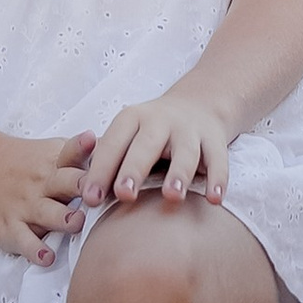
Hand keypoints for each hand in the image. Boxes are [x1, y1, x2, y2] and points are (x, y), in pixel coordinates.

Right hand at [0, 129, 94, 266]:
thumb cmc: (26, 162)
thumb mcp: (52, 151)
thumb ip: (83, 157)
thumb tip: (125, 152)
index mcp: (54, 161)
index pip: (72, 152)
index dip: (87, 150)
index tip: (100, 145)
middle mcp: (41, 182)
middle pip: (66, 183)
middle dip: (84, 188)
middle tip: (99, 194)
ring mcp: (25, 205)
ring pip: (48, 214)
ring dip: (64, 219)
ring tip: (77, 223)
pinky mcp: (10, 228)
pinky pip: (24, 241)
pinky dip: (36, 249)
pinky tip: (47, 256)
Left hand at [83, 88, 230, 210]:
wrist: (199, 103)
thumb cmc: (150, 133)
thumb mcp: (128, 136)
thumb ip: (110, 163)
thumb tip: (85, 198)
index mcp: (132, 119)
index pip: (113, 143)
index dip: (100, 170)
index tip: (89, 198)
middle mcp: (160, 121)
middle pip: (146, 144)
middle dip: (134, 168)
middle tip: (124, 194)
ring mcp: (189, 130)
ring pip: (185, 152)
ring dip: (179, 173)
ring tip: (172, 196)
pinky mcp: (214, 140)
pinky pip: (218, 160)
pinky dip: (218, 180)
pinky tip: (215, 200)